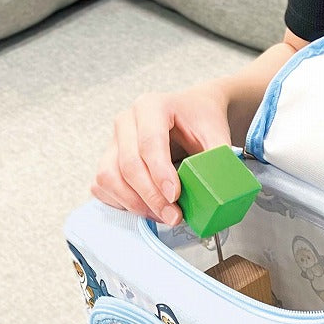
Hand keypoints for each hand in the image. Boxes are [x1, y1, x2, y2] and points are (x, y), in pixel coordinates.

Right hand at [91, 80, 231, 223]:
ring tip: (162, 216)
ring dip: (134, 203)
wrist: (191, 111)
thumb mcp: (216, 132)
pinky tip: (146, 209)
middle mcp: (126, 122)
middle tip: (173, 216)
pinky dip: (121, 203)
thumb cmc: (200, 120)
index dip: (160, 173)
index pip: (149, 142)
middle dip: (151, 196)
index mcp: (151, 107)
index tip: (175, 196)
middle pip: (128, 164)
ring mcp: (114, 141)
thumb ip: (218, 157)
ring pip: (109, 177)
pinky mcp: (108, 159)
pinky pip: (102, 186)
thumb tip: (221, 188)